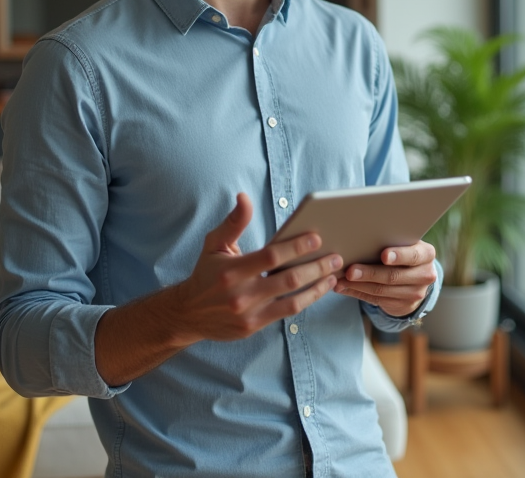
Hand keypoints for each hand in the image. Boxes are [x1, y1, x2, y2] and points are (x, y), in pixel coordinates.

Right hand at [169, 193, 341, 342]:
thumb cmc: (206, 273)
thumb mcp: (214, 244)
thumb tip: (244, 197)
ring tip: (334, 274)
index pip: (271, 257)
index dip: (296, 247)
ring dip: (317, 287)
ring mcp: (249, 313)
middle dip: (316, 267)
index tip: (316, 237)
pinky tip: (319, 289)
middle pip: (288, 279)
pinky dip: (307, 300)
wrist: (188, 313)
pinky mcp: (253, 327)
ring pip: (293, 300)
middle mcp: (241, 294)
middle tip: (336, 256)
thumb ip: (233, 222)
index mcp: (232, 271)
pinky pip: (287, 313)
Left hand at [333, 240, 436, 317]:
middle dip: (369, 273)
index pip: (414, 256)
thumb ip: (391, 241)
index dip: (399, 256)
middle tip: (350, 270)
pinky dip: (358, 292)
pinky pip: (377, 300)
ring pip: (382, 290)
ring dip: (358, 285)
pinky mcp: (403, 306)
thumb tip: (359, 238)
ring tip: (341, 280)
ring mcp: (415, 293)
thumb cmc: (404, 251)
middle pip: (394, 276)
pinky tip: (344, 287)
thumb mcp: (405, 244)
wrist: (416, 277)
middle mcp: (425, 275)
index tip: (383, 255)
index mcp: (426, 254)